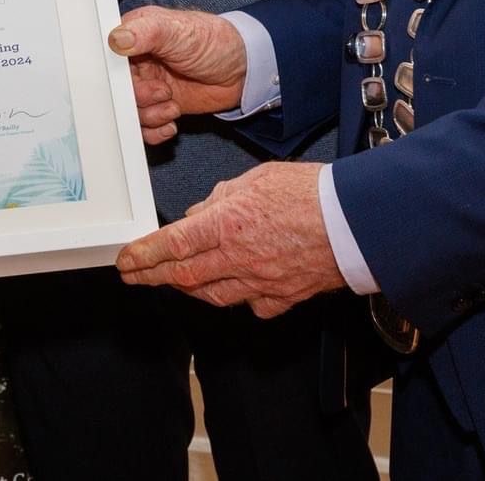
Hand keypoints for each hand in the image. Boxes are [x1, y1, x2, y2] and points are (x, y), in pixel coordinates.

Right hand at [106, 5, 248, 142]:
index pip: (108, 57)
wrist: (243, 70)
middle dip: (137, 98)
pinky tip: (171, 124)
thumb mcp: (178, 31)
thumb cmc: (213, 41)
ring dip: (149, 115)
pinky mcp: (160, 106)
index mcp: (135, 36)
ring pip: (130, 111)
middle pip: (116, 89)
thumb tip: (116, 39)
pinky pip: (144, 126)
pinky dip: (154, 130)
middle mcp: (137, 62)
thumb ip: (146, 32)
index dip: (113, 73)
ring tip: (172, 106)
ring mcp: (148, 86)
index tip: (125, 83)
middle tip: (162, 93)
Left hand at [115, 162, 342, 317]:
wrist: (358, 221)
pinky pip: (252, 304)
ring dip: (189, 288)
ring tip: (176, 281)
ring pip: (213, 295)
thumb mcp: (257, 179)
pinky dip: (238, 297)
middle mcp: (239, 257)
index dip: (144, 255)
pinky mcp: (283, 297)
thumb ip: (222, 198)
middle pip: (184, 275)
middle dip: (153, 277)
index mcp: (229, 223)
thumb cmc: (314, 193)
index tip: (126, 260)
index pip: (173, 244)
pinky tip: (234, 288)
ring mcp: (261, 282)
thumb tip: (200, 213)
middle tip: (134, 276)